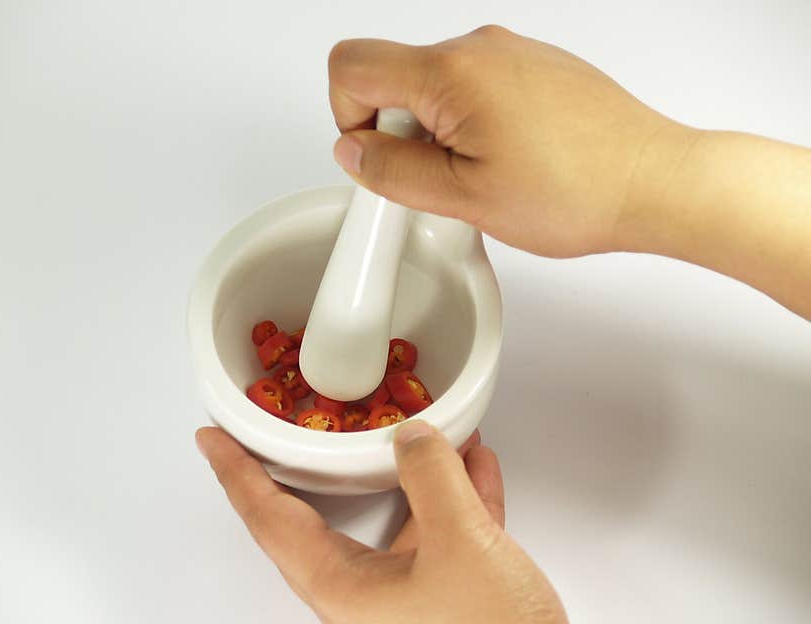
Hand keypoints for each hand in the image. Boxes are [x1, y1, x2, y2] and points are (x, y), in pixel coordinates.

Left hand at [196, 421, 576, 623]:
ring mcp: (404, 603)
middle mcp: (363, 597)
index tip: (212, 440)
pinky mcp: (445, 607)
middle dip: (320, 465)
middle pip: (323, 518)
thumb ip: (432, 478)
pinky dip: (452, 500)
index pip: (269, 518)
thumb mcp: (460, 543)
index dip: (236, 472)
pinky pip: (439, 539)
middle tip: (302, 429)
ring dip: (408, 476)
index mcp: (341, 587)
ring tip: (422, 432)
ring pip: (393, 523)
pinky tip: (475, 468)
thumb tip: (414, 437)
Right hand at [328, 24, 686, 257]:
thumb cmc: (578, 190)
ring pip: (434, 84)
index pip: (351, 65)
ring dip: (438, 131)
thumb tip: (353, 152)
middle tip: (443, 178)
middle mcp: (480, 45)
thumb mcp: (464, 198)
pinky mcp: (533, 65)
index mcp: (452, 71)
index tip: (382, 158)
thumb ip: (393, 172)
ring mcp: (510, 51)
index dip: (348, 118)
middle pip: (393, 74)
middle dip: (400, 131)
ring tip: (484, 175)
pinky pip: (473, 86)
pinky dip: (471, 123)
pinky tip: (509, 162)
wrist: (654, 181)